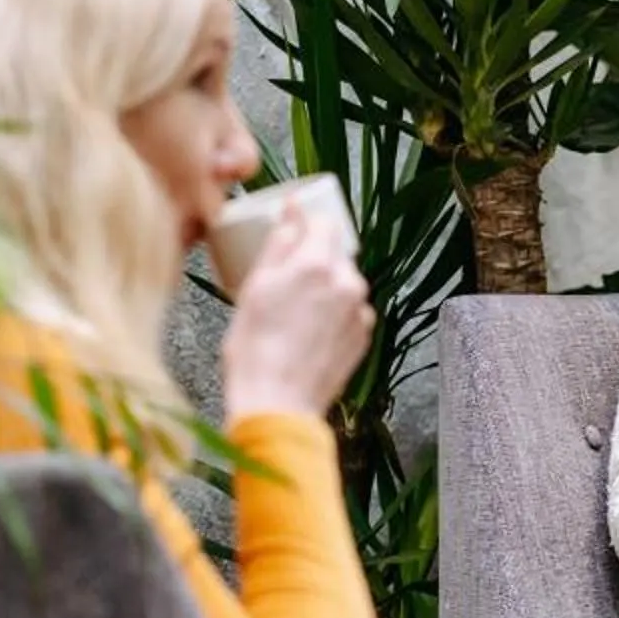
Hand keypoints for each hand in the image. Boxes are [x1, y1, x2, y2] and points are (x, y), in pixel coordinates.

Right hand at [219, 205, 374, 420]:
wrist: (278, 402)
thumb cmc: (256, 349)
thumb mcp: (255, 287)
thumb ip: (278, 245)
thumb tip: (291, 215)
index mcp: (317, 264)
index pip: (324, 222)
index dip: (307, 219)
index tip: (294, 221)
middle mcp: (347, 283)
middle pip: (335, 253)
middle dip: (313, 258)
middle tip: (284, 278)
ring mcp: (359, 312)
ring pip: (343, 283)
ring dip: (324, 286)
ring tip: (293, 311)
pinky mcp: (363, 337)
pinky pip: (350, 311)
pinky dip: (333, 312)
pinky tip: (308, 330)